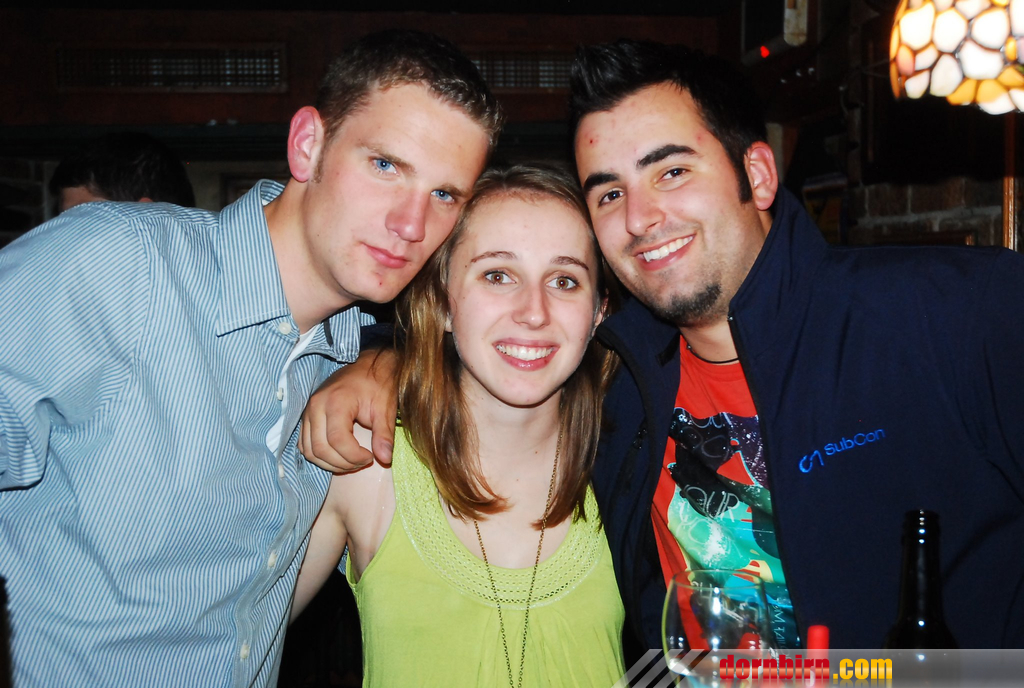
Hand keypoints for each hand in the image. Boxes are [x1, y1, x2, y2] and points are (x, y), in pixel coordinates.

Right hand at [299, 349, 397, 471]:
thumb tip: (385, 458)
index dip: (354, 456)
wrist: (366, 366)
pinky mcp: (306, 418)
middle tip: (363, 461)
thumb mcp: (385, 408)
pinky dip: (319, 456)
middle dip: (343, 463)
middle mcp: (316, 406)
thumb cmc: (377, 384)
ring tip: (352, 460)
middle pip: (320, 449)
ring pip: (310, 450)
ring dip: (331, 463)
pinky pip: (305, 445)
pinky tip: (339, 456)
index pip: (337, 440)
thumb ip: (384, 434)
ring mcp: (308, 412)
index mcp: (336, 401)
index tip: (370, 457)